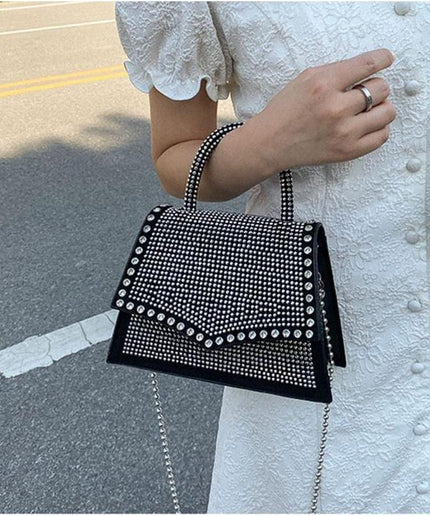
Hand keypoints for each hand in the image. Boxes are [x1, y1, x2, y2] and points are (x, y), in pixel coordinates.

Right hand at [250, 48, 395, 170]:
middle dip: (375, 87)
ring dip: (381, 108)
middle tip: (364, 93)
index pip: (368, 64)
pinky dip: (379, 128)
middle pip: (381, 88)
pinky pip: (381, 136)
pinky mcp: (347, 151)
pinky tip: (366, 125)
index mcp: (323, 84)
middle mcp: (335, 107)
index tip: (386, 59)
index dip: (383, 59)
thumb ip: (336, 72)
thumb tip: (367, 69)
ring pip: (387, 112)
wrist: (269, 143)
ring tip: (368, 110)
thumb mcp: (305, 79)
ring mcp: (343, 132)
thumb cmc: (285, 112)